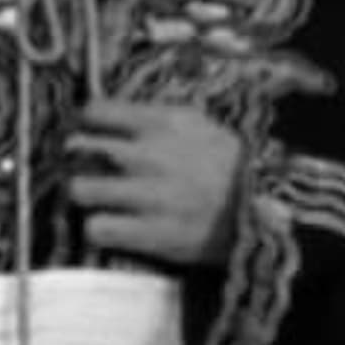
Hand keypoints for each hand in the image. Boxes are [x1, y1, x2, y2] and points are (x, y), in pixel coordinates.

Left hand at [64, 100, 245, 265]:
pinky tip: (112, 226)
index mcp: (161, 123)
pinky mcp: (150, 233)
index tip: (86, 133)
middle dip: (77, 159)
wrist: (267, 209)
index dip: (84, 123)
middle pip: (78, 148)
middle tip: (85, 168)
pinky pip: (97, 229)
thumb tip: (112, 114)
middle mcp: (148, 155)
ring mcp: (147, 196)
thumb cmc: (232, 165)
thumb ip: (154, 117)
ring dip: (84, 195)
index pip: (94, 112)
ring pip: (80, 189)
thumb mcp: (199, 124)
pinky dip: (99, 229)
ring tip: (98, 200)